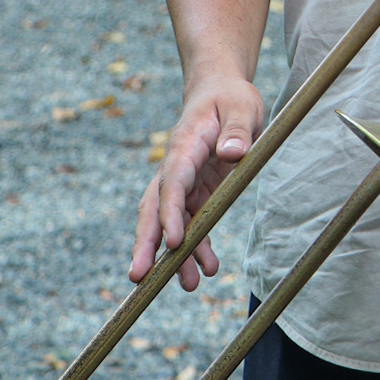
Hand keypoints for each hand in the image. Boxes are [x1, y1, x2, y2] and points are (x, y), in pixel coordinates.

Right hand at [128, 74, 264, 292]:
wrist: (221, 93)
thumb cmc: (231, 98)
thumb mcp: (242, 106)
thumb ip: (238, 130)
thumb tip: (232, 153)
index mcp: (184, 145)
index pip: (172, 181)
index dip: (169, 212)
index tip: (174, 241)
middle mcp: (177, 168)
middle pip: (154, 208)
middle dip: (145, 244)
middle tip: (138, 278)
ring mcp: (184, 183)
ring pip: (171, 224)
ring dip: (176, 256)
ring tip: (190, 285)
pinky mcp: (196, 193)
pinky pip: (192, 224)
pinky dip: (196, 247)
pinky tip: (208, 269)